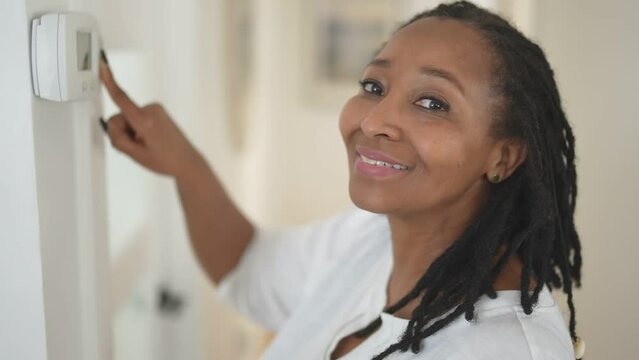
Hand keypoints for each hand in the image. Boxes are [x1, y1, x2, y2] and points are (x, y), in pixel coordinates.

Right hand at [99, 53, 203, 177]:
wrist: (186, 161)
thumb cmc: (166, 160)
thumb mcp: (135, 155)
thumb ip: (118, 138)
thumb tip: (111, 124)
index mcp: (146, 121)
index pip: (122, 98)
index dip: (109, 82)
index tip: (102, 66)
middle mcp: (152, 110)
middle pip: (119, 118)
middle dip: (124, 133)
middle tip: (141, 147)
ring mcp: (155, 108)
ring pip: (127, 118)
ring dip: (132, 132)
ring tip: (149, 144)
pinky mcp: (156, 110)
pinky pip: (136, 118)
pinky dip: (138, 128)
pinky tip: (151, 139)